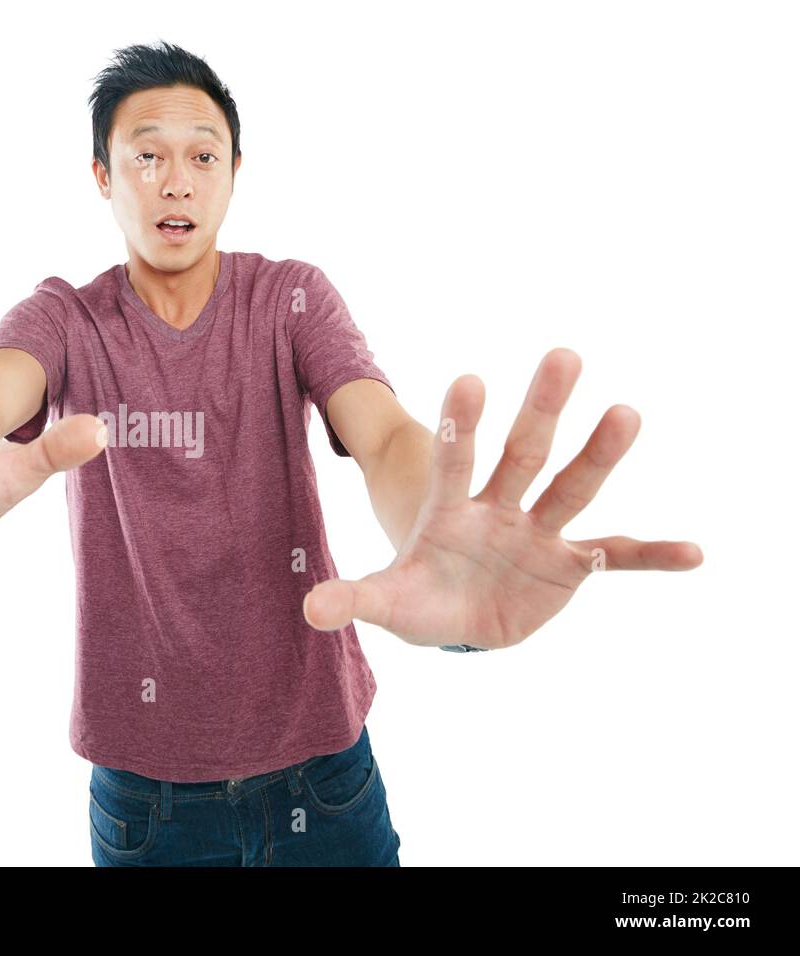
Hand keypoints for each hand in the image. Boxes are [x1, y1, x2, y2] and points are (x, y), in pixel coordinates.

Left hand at [302, 349, 702, 648]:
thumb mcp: (386, 601)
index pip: (454, 459)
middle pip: (522, 452)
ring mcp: (538, 532)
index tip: (469, 380)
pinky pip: (616, 557)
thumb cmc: (420, 599)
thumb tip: (309, 611)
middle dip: (541, 408)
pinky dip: (651, 556)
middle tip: (563, 354)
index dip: (460, 424)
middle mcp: (499, 508)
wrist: (458, 620)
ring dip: (600, 453)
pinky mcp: (569, 565)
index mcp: (451, 510)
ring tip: (627, 412)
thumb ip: (353, 600)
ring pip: (572, 486)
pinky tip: (693, 552)